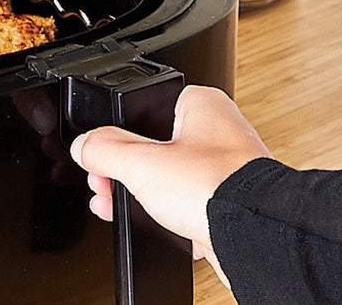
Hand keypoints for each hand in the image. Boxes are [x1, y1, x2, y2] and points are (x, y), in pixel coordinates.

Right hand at [69, 85, 270, 287]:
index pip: (145, 106)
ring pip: (171, 179)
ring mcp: (228, 170)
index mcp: (203, 105)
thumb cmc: (218, 189)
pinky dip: (169, 217)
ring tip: (122, 207)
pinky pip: (188, 206)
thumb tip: (84, 146)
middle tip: (108, 183)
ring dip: (143, 195)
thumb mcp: (141, 164)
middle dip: (126, 170)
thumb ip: (104, 150)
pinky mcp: (230, 204)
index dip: (117, 131)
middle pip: (154, 146)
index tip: (101, 153)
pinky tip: (157, 225)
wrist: (257, 238)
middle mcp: (220, 132)